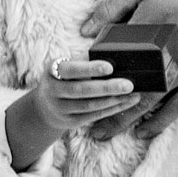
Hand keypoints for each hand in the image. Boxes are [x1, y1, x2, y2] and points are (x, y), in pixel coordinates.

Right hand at [7, 57, 144, 167]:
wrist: (45, 108)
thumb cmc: (64, 80)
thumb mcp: (66, 68)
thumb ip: (83, 61)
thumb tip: (113, 55)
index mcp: (52, 71)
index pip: (70, 69)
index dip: (89, 69)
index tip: (110, 67)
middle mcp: (52, 90)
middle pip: (80, 90)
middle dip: (106, 87)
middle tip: (128, 85)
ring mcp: (59, 107)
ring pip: (89, 105)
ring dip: (113, 99)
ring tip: (132, 94)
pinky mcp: (69, 121)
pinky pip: (93, 115)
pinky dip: (112, 109)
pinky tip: (126, 102)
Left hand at [81, 0, 177, 139]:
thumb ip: (112, 9)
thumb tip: (85, 30)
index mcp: (146, 34)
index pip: (111, 61)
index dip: (94, 76)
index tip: (78, 90)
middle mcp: (165, 57)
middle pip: (128, 90)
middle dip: (104, 109)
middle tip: (85, 126)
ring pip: (151, 102)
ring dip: (126, 119)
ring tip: (105, 133)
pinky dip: (162, 119)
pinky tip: (144, 132)